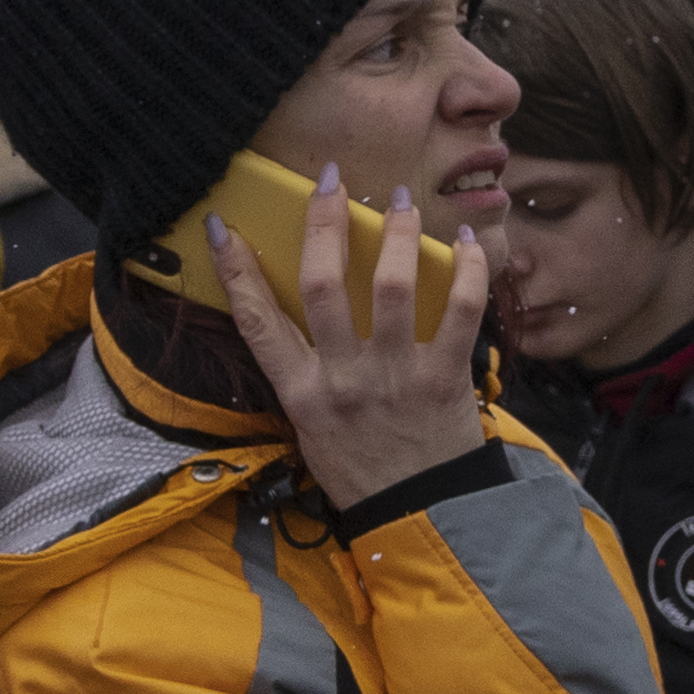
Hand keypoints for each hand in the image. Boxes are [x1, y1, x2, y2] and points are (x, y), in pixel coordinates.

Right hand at [215, 162, 493, 505]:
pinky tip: (467, 244)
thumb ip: (303, 370)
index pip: (256, 320)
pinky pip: (461, 312)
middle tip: (332, 181)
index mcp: (299, 391)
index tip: (225, 224)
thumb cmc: (358, 465)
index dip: (236, 269)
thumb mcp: (309, 424)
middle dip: (325, 224)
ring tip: (400, 200)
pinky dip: (468, 271)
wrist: (415, 512)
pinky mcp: (444, 379)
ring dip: (398, 234)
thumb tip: (297, 308)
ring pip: (392, 287)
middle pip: (323, 285)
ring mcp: (394, 377)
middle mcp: (341, 379)